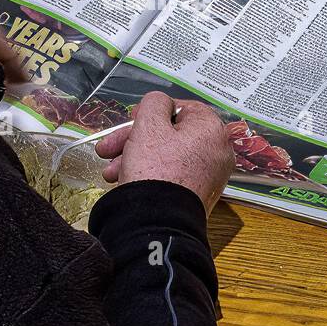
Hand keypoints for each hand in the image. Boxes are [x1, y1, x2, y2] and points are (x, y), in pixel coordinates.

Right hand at [95, 92, 234, 215]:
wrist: (158, 222)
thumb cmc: (156, 170)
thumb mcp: (148, 125)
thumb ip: (153, 103)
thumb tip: (160, 103)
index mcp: (212, 129)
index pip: (182, 108)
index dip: (152, 112)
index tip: (131, 120)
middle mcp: (217, 151)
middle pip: (170, 135)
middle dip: (134, 140)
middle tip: (109, 148)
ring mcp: (209, 176)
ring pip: (167, 156)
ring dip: (135, 158)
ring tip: (109, 171)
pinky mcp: (198, 195)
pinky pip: (172, 175)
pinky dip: (150, 174)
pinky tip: (124, 180)